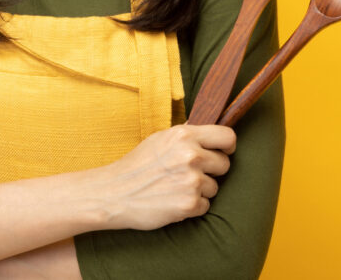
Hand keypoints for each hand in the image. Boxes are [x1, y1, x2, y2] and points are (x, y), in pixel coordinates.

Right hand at [98, 124, 234, 229]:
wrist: (113, 193)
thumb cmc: (135, 166)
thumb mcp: (159, 139)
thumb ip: (185, 137)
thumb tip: (208, 133)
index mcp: (184, 135)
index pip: (227, 136)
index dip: (227, 147)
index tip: (222, 153)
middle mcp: (191, 155)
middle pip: (224, 164)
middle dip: (212, 172)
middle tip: (190, 175)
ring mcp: (191, 180)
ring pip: (215, 187)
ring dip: (200, 191)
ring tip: (175, 189)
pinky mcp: (189, 203)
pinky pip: (205, 206)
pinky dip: (192, 207)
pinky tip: (173, 201)